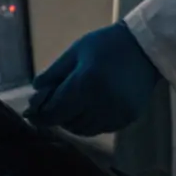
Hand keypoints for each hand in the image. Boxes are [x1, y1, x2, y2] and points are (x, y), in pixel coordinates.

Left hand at [26, 21, 161, 135]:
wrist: (145, 47)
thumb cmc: (106, 44)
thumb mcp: (76, 51)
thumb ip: (54, 73)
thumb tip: (35, 91)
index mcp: (86, 83)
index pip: (55, 111)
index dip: (40, 116)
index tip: (30, 115)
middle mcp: (101, 103)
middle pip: (69, 123)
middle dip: (57, 116)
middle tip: (53, 105)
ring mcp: (117, 113)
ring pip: (85, 130)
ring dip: (73, 121)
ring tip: (72, 106)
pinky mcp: (128, 118)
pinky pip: (102, 128)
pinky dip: (91, 122)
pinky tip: (90, 107)